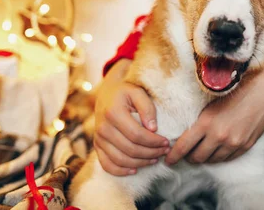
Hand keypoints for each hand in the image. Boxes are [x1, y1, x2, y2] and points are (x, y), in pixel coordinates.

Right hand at [94, 59, 169, 175]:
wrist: (106, 94)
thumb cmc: (125, 92)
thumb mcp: (138, 93)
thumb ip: (147, 108)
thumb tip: (153, 128)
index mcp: (113, 113)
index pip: (137, 135)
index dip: (153, 142)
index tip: (166, 142)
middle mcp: (103, 128)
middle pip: (130, 149)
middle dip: (151, 153)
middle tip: (164, 151)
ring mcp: (98, 138)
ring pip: (120, 159)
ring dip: (140, 163)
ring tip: (155, 159)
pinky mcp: (96, 146)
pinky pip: (107, 164)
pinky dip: (121, 171)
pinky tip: (135, 170)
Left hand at [165, 70, 263, 164]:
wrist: (263, 92)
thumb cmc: (235, 92)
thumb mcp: (210, 103)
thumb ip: (198, 121)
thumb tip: (185, 135)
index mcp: (206, 123)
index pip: (184, 146)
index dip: (173, 156)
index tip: (168, 160)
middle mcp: (219, 136)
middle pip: (197, 158)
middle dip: (189, 157)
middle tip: (186, 154)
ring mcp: (233, 143)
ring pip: (212, 160)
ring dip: (205, 158)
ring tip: (202, 152)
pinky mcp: (244, 146)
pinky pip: (227, 159)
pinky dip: (219, 157)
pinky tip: (217, 150)